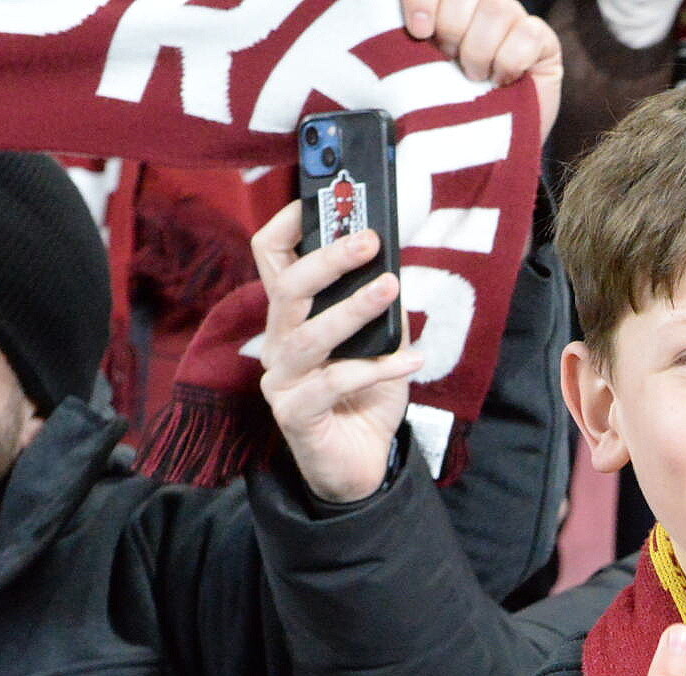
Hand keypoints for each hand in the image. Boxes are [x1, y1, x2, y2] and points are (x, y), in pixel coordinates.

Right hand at [253, 205, 423, 505]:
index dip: (289, 225)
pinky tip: (413, 360)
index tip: (323, 199)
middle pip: (288, 288)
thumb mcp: (382, 347)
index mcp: (292, 317)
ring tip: (391, 288)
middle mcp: (278, 343)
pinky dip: (378, 369)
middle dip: (329, 259)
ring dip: (353, 308)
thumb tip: (394, 270)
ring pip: (309, 335)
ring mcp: (280, 380)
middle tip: (370, 241)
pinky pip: (335, 384)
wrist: (361, 465)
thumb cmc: (366, 400)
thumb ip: (382, 312)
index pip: (272, 258)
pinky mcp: (294, 415)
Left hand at [406, 0, 563, 141]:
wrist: (487, 153)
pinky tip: (503, 81)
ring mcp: (516, 22)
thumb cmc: (452, 113)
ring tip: (475, 77)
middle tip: (451, 61)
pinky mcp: (544, 43)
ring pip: (497, 10)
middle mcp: (484, 7)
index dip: (425, 0)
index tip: (419, 31)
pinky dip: (510, 61)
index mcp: (450, 8)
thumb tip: (408, 27)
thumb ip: (413, 45)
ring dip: (479, 50)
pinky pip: (528, 35)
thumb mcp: (421, 76)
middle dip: (453, 29)